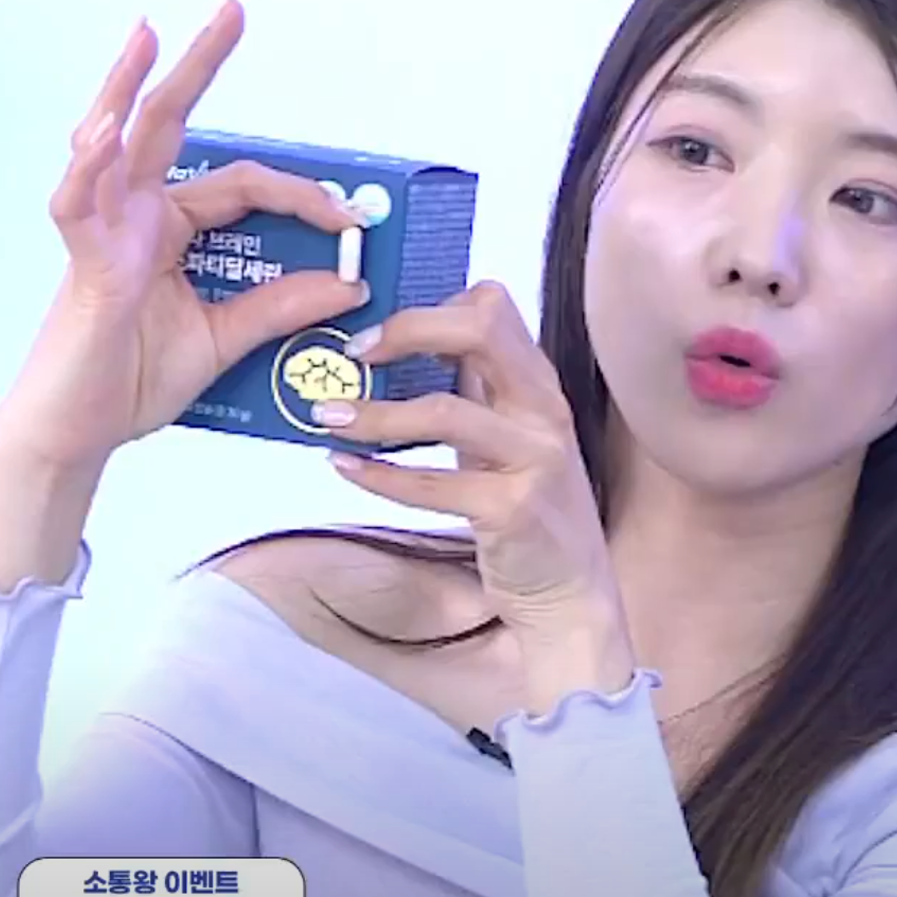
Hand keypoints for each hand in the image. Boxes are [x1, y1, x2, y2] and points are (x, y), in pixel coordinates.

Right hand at [1, 0, 368, 474]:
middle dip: (201, 63)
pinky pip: (78, 205)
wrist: (83, 430)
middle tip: (233, 4)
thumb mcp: (228, 341)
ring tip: (151, 33)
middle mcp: (137, 216)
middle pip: (170, 125)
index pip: (245, 187)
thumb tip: (349, 282)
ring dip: (132, 85)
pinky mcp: (84, 262)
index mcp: (173, 230)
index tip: (351, 215)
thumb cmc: (135, 380)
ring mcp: (105, 232)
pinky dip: (89, 167)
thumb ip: (282, 308)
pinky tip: (103, 130)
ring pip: (117, 143)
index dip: (302, 196)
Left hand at [320, 281, 635, 683]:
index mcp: (537, 382)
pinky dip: (379, 475)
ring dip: (374, 412)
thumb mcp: (503, 435)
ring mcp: (534, 458)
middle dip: (406, 329)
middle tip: (353, 354)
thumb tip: (400, 343)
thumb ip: (468, 389)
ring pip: (443, 411)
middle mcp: (543, 409)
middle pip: (481, 328)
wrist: (569, 591)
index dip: (428, 307)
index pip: (490, 305)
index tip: (379, 334)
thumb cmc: (523, 506)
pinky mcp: (513, 510)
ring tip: (327, 416)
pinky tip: (344, 467)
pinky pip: (431, 484)